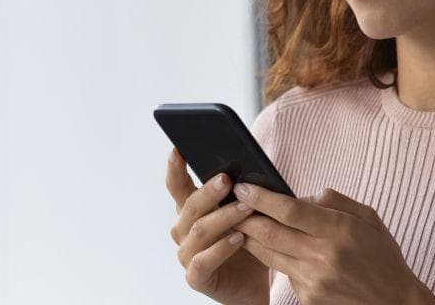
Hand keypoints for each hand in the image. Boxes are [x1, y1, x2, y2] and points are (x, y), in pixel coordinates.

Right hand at [166, 148, 268, 304]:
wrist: (254, 285)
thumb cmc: (250, 244)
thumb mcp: (251, 214)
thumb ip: (249, 193)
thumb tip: (259, 169)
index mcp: (192, 211)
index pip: (178, 186)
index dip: (176, 168)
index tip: (179, 149)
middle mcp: (184, 231)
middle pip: (190, 206)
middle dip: (208, 191)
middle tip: (227, 179)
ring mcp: (188, 255)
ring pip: (199, 231)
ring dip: (223, 217)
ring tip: (246, 208)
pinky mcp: (196, 277)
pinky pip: (203, 261)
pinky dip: (221, 248)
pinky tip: (238, 238)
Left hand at [232, 183, 434, 304]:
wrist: (394, 303)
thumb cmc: (382, 257)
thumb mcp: (368, 218)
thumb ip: (334, 202)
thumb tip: (301, 195)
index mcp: (338, 230)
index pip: (289, 210)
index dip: (262, 197)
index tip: (244, 187)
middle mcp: (322, 256)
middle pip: (270, 233)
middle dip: (245, 216)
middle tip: (230, 204)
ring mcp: (313, 280)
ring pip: (269, 254)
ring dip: (250, 238)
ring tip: (241, 223)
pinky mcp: (307, 298)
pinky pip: (284, 272)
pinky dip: (277, 259)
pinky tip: (277, 250)